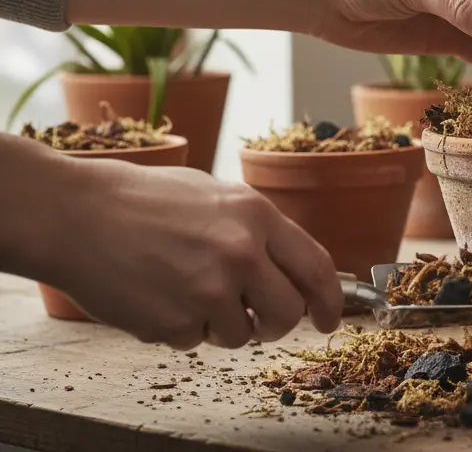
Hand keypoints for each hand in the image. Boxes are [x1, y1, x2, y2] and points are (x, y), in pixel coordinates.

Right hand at [43, 158, 342, 349]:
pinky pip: (194, 341)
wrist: (75, 214)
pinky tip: (156, 294)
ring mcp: (206, 291)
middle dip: (277, 324)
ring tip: (185, 289)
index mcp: (256, 216)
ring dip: (220, 324)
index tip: (331, 319)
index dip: (332, 301)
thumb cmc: (143, 200)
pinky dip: (180, 327)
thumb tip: (292, 269)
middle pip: (287, 313)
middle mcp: (239, 253)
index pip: (316, 268)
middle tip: (258, 320)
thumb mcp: (217, 195)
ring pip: (241, 334)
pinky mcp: (172, 322)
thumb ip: (258, 231)